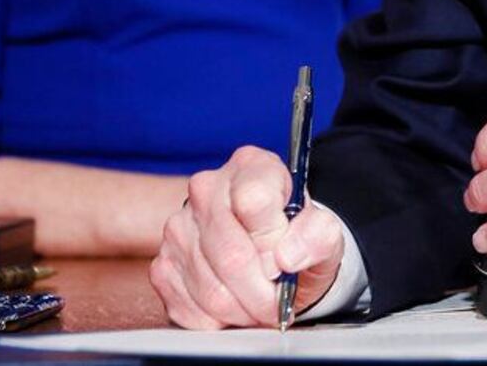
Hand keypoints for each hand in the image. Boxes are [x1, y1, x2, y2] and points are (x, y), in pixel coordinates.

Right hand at [150, 145, 344, 328]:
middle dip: (261, 294)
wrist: (270, 252)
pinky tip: (233, 304)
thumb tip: (289, 255)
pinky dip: (217, 320)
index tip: (287, 261)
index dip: (275, 242)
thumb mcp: (324, 234)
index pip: (254, 201)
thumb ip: (320, 236)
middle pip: (231, 254)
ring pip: (211, 290)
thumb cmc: (295, 238)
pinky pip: (189, 309)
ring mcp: (178, 227)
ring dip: (242, 311)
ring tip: (257, 303)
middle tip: (276, 303)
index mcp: (250, 167)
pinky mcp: (163, 264)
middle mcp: (207, 189)